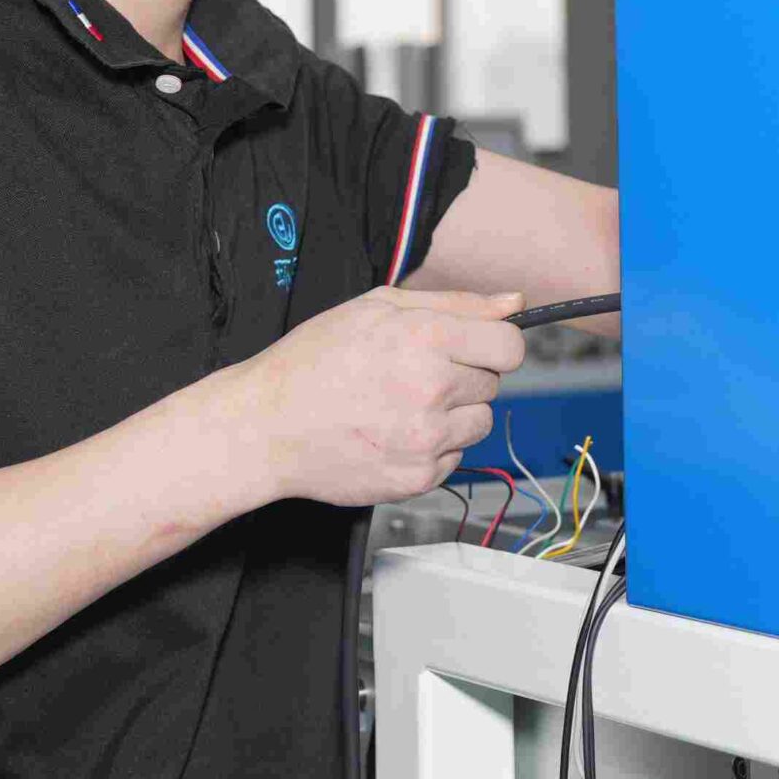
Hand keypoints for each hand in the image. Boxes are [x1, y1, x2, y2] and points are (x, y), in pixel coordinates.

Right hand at [225, 286, 526, 506]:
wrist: (265, 427)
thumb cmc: (313, 362)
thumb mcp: (377, 307)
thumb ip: (454, 302)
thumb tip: (512, 303)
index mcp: (425, 338)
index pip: (509, 345)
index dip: (494, 344)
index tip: (476, 348)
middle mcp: (431, 388)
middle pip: (493, 383)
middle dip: (463, 376)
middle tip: (412, 375)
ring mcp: (426, 438)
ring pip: (479, 422)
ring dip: (453, 414)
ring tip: (401, 406)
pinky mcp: (419, 476)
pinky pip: (455, 457)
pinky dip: (433, 448)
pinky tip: (393, 433)